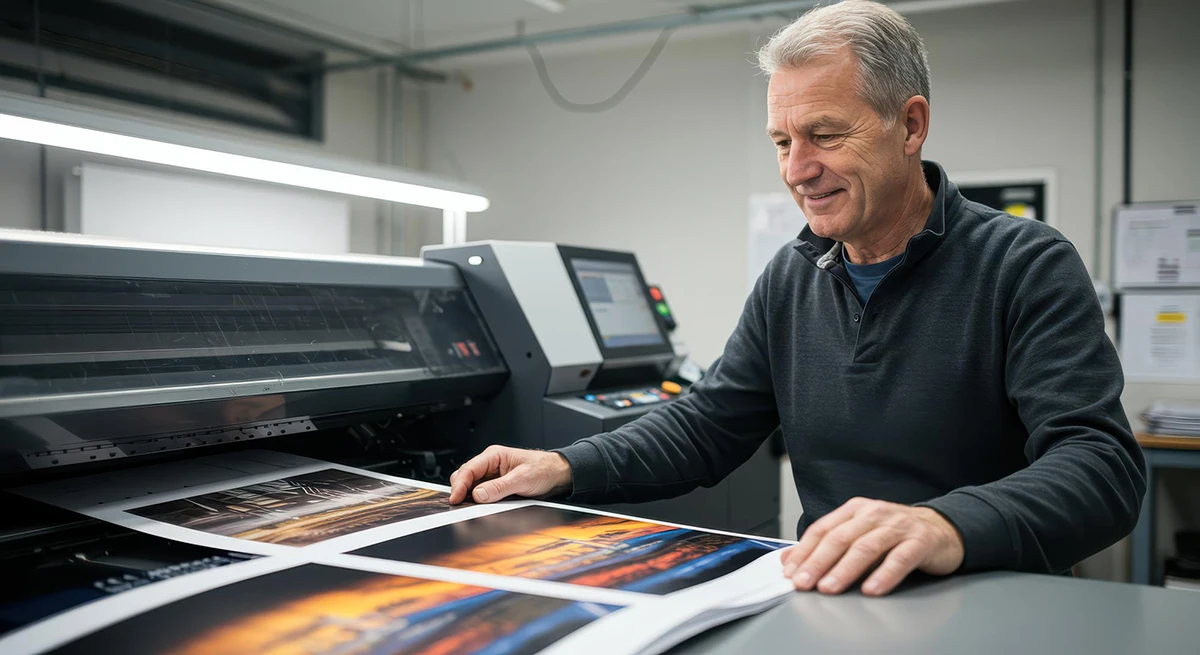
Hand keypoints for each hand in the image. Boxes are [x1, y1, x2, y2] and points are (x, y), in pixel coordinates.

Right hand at [448, 445, 572, 504]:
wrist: (559, 475)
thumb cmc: (544, 469)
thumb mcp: (523, 479)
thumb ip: (500, 487)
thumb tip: (478, 494)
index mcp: (494, 456)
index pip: (469, 469)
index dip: (459, 485)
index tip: (455, 499)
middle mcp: (491, 465)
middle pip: (465, 478)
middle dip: (460, 491)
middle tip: (459, 506)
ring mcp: (493, 477)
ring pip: (472, 487)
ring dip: (469, 497)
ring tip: (468, 508)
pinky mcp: (497, 487)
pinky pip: (482, 494)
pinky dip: (478, 501)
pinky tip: (479, 508)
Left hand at [780, 497, 963, 596]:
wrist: (942, 528)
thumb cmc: (895, 533)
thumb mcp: (859, 533)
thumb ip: (828, 544)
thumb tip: (791, 560)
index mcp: (855, 510)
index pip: (823, 529)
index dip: (805, 551)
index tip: (791, 572)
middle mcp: (874, 514)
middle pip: (840, 538)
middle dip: (818, 562)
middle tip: (804, 582)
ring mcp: (898, 527)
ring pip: (866, 547)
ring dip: (844, 569)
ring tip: (829, 587)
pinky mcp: (920, 542)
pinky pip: (899, 559)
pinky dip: (884, 575)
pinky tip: (871, 590)